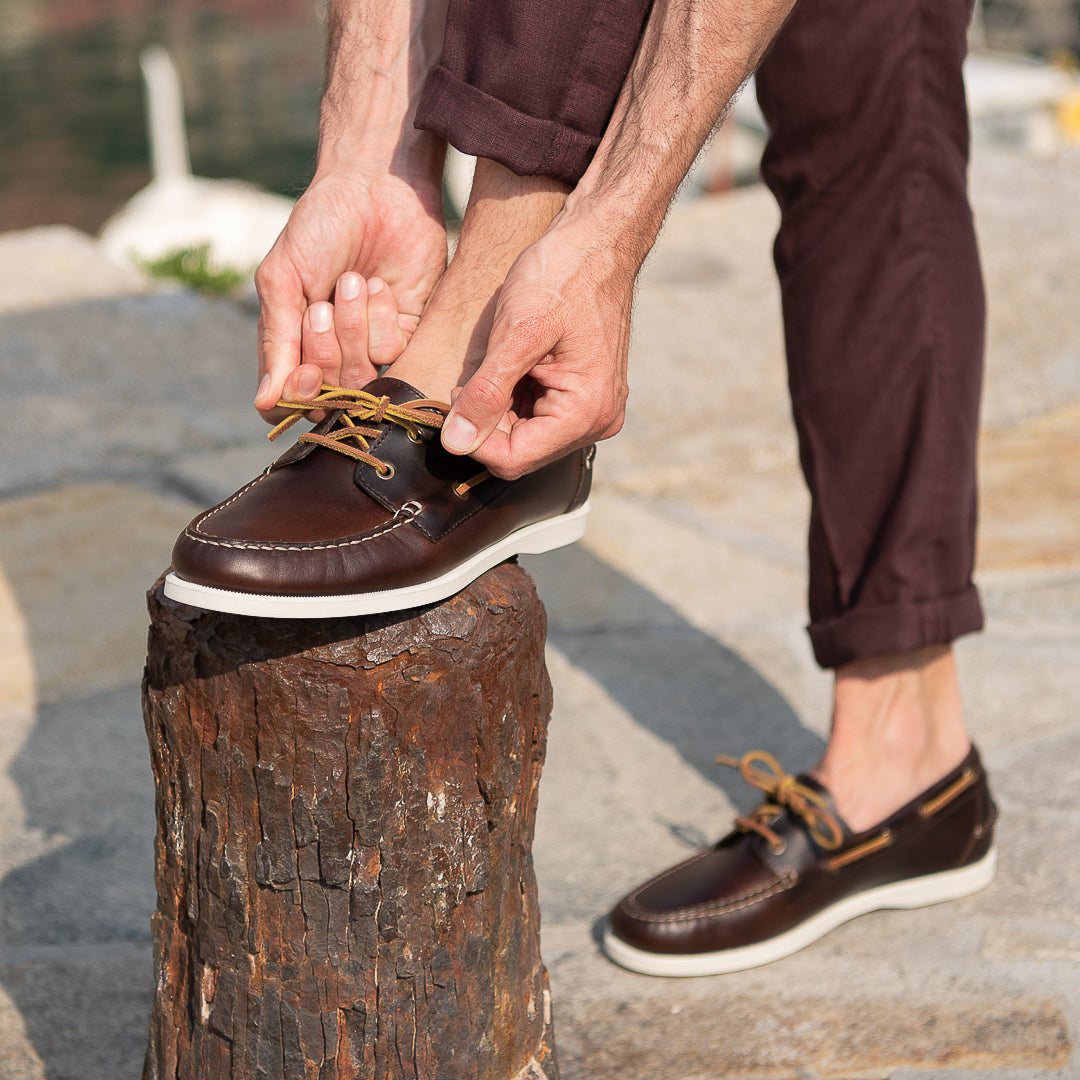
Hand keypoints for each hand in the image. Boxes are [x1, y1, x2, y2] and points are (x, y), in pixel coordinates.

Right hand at [253, 167, 446, 420]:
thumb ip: (277, 340)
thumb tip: (264, 403)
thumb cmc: (319, 228)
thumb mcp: (283, 279)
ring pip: (362, 376)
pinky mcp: (408, 332)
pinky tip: (379, 287)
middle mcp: (335, 352)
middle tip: (323, 305)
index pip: (295, 398)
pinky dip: (381, 320)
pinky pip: (393, 354)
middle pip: (330, 392)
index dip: (301, 394)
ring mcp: (372, 344)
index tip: (305, 372)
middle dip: (326, 348)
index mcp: (297, 342)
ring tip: (351, 282)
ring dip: (352, 329)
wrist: (375, 188)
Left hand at [440, 214, 634, 479]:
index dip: (473, 437)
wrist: (597, 241)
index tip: (457, 395)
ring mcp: (593, 411)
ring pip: (525, 437)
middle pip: (520, 452)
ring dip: (497, 409)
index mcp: (585, 412)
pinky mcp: (584, 398)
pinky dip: (512, 399)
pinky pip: (537, 418)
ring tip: (493, 365)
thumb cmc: (562, 275)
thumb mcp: (515, 332)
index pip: (513, 459)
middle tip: (470, 377)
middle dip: (485, 422)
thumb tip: (455, 444)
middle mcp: (596, 421)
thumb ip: (486, 393)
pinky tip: (509, 366)